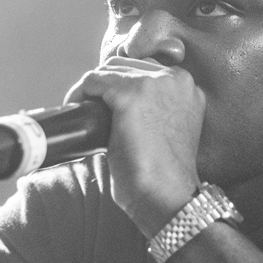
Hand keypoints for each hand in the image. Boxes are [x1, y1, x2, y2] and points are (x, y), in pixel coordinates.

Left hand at [63, 56, 204, 235]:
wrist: (168, 196)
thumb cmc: (165, 174)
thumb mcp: (169, 129)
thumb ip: (156, 108)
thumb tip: (116, 101)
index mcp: (188, 87)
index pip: (146, 70)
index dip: (121, 84)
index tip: (107, 103)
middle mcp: (176, 79)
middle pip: (126, 65)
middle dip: (106, 84)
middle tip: (91, 108)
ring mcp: (154, 84)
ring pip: (108, 70)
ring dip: (91, 88)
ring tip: (82, 110)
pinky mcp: (130, 95)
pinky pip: (93, 81)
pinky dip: (79, 93)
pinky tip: (74, 108)